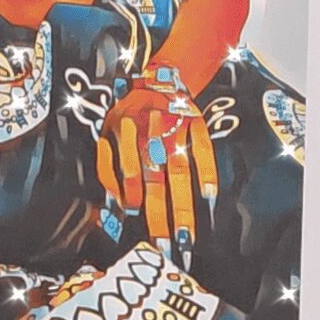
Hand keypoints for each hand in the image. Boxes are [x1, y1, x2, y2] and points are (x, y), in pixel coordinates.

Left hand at [96, 69, 218, 269]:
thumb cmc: (128, 108)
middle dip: (161, 220)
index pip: (132, 185)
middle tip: (168, 250)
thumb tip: (112, 210)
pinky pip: (202, 149)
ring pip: (177, 174)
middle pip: (155, 186)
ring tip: (188, 235)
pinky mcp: (194, 121)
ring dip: (183, 206)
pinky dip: (206, 172)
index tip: (144, 240)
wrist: (155, 70)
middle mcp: (148, 139)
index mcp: (126, 143)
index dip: (137, 214)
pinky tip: (210, 197)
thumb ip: (110, 169)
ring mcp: (173, 131)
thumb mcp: (109, 133)